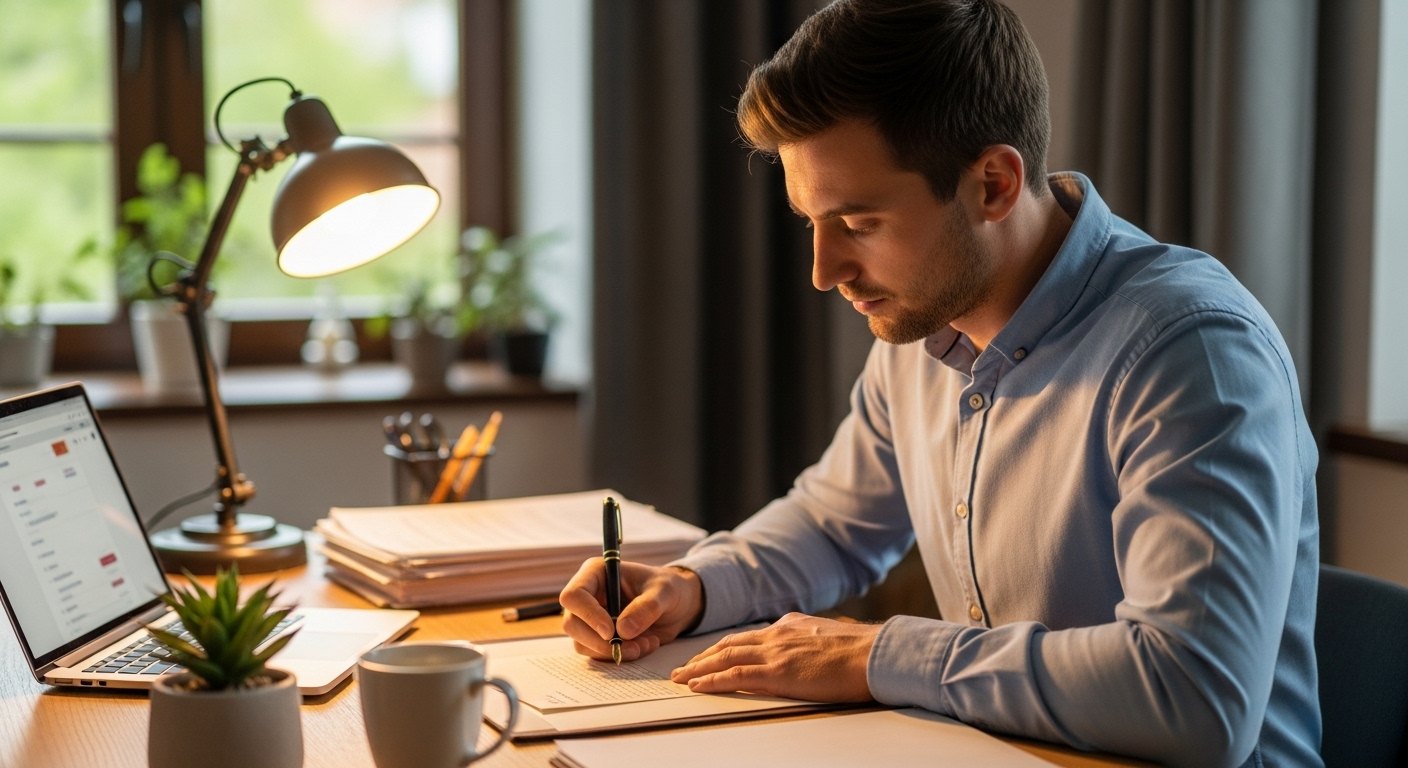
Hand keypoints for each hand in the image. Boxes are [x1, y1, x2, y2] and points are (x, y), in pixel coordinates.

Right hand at [559, 559, 702, 662]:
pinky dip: (621, 656)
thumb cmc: (668, 589)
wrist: (676, 606)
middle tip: (634, 647)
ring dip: (613, 652)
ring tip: (646, 644)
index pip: (574, 595)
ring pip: (583, 644)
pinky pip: (598, 654)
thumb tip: (622, 631)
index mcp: (596, 573)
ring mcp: (590, 619)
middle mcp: (588, 596)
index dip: (588, 615)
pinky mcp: (598, 637)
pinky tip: (644, 646)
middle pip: (572, 624)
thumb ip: (646, 607)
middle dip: (601, 642)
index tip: (611, 632)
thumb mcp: (665, 592)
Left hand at [669, 613, 877, 702]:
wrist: (874, 653)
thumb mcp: (829, 637)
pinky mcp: (777, 672)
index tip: (708, 656)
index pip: (748, 636)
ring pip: (725, 657)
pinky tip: (697, 686)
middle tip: (683, 668)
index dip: (724, 647)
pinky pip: (735, 676)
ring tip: (681, 678)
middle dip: (703, 657)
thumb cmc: (861, 651)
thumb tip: (805, 650)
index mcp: (789, 625)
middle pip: (729, 644)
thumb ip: (809, 641)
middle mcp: (777, 634)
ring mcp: (775, 652)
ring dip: (699, 668)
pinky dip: (711, 680)